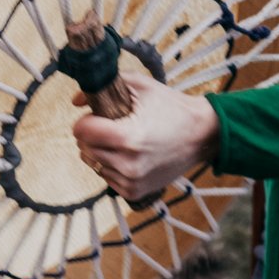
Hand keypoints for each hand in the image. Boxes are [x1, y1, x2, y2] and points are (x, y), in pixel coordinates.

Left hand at [71, 60, 221, 198]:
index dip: (86, 120)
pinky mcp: (135, 192)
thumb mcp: (141, 87)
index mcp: (128, 137)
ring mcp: (131, 181)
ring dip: (101, 151)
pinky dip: (112, 166)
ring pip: (93, 164)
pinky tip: (130, 155)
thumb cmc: (172, 108)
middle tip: (113, 126)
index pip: (81, 131)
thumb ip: (106, 86)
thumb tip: (76, 100)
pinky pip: (106, 178)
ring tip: (124, 140)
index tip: (98, 115)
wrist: (201, 135)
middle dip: (93, 135)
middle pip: (85, 147)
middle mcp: (128, 163)